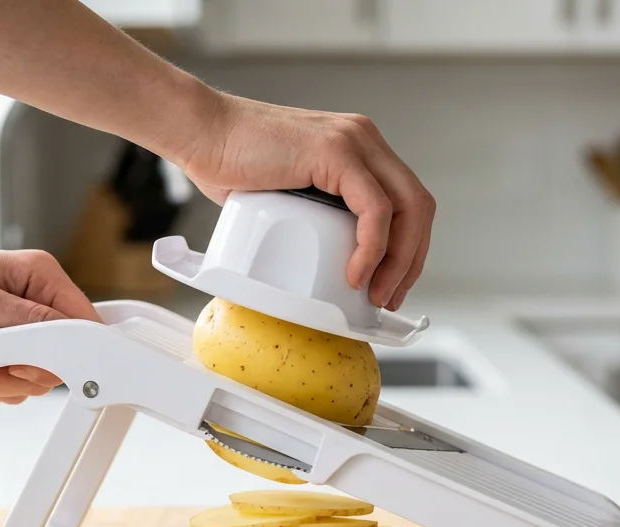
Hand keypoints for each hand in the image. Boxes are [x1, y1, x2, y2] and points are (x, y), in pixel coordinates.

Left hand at [0, 241, 99, 408]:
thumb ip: (27, 323)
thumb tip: (67, 340)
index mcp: (39, 281)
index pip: (82, 327)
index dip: (60, 353)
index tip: (22, 360)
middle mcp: (30, 311)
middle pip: (48, 370)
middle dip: (1, 371)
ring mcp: (10, 340)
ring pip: (18, 389)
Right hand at [173, 94, 434, 310]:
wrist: (200, 134)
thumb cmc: (232, 166)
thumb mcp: (290, 197)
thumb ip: (316, 215)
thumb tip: (328, 265)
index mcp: (359, 148)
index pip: (408, 203)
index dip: (409, 250)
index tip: (391, 286)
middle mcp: (365, 140)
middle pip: (418, 207)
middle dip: (411, 261)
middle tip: (388, 299)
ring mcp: (354, 142)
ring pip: (408, 208)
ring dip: (399, 260)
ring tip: (375, 294)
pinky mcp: (337, 152)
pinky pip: (376, 209)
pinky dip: (373, 247)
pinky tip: (356, 273)